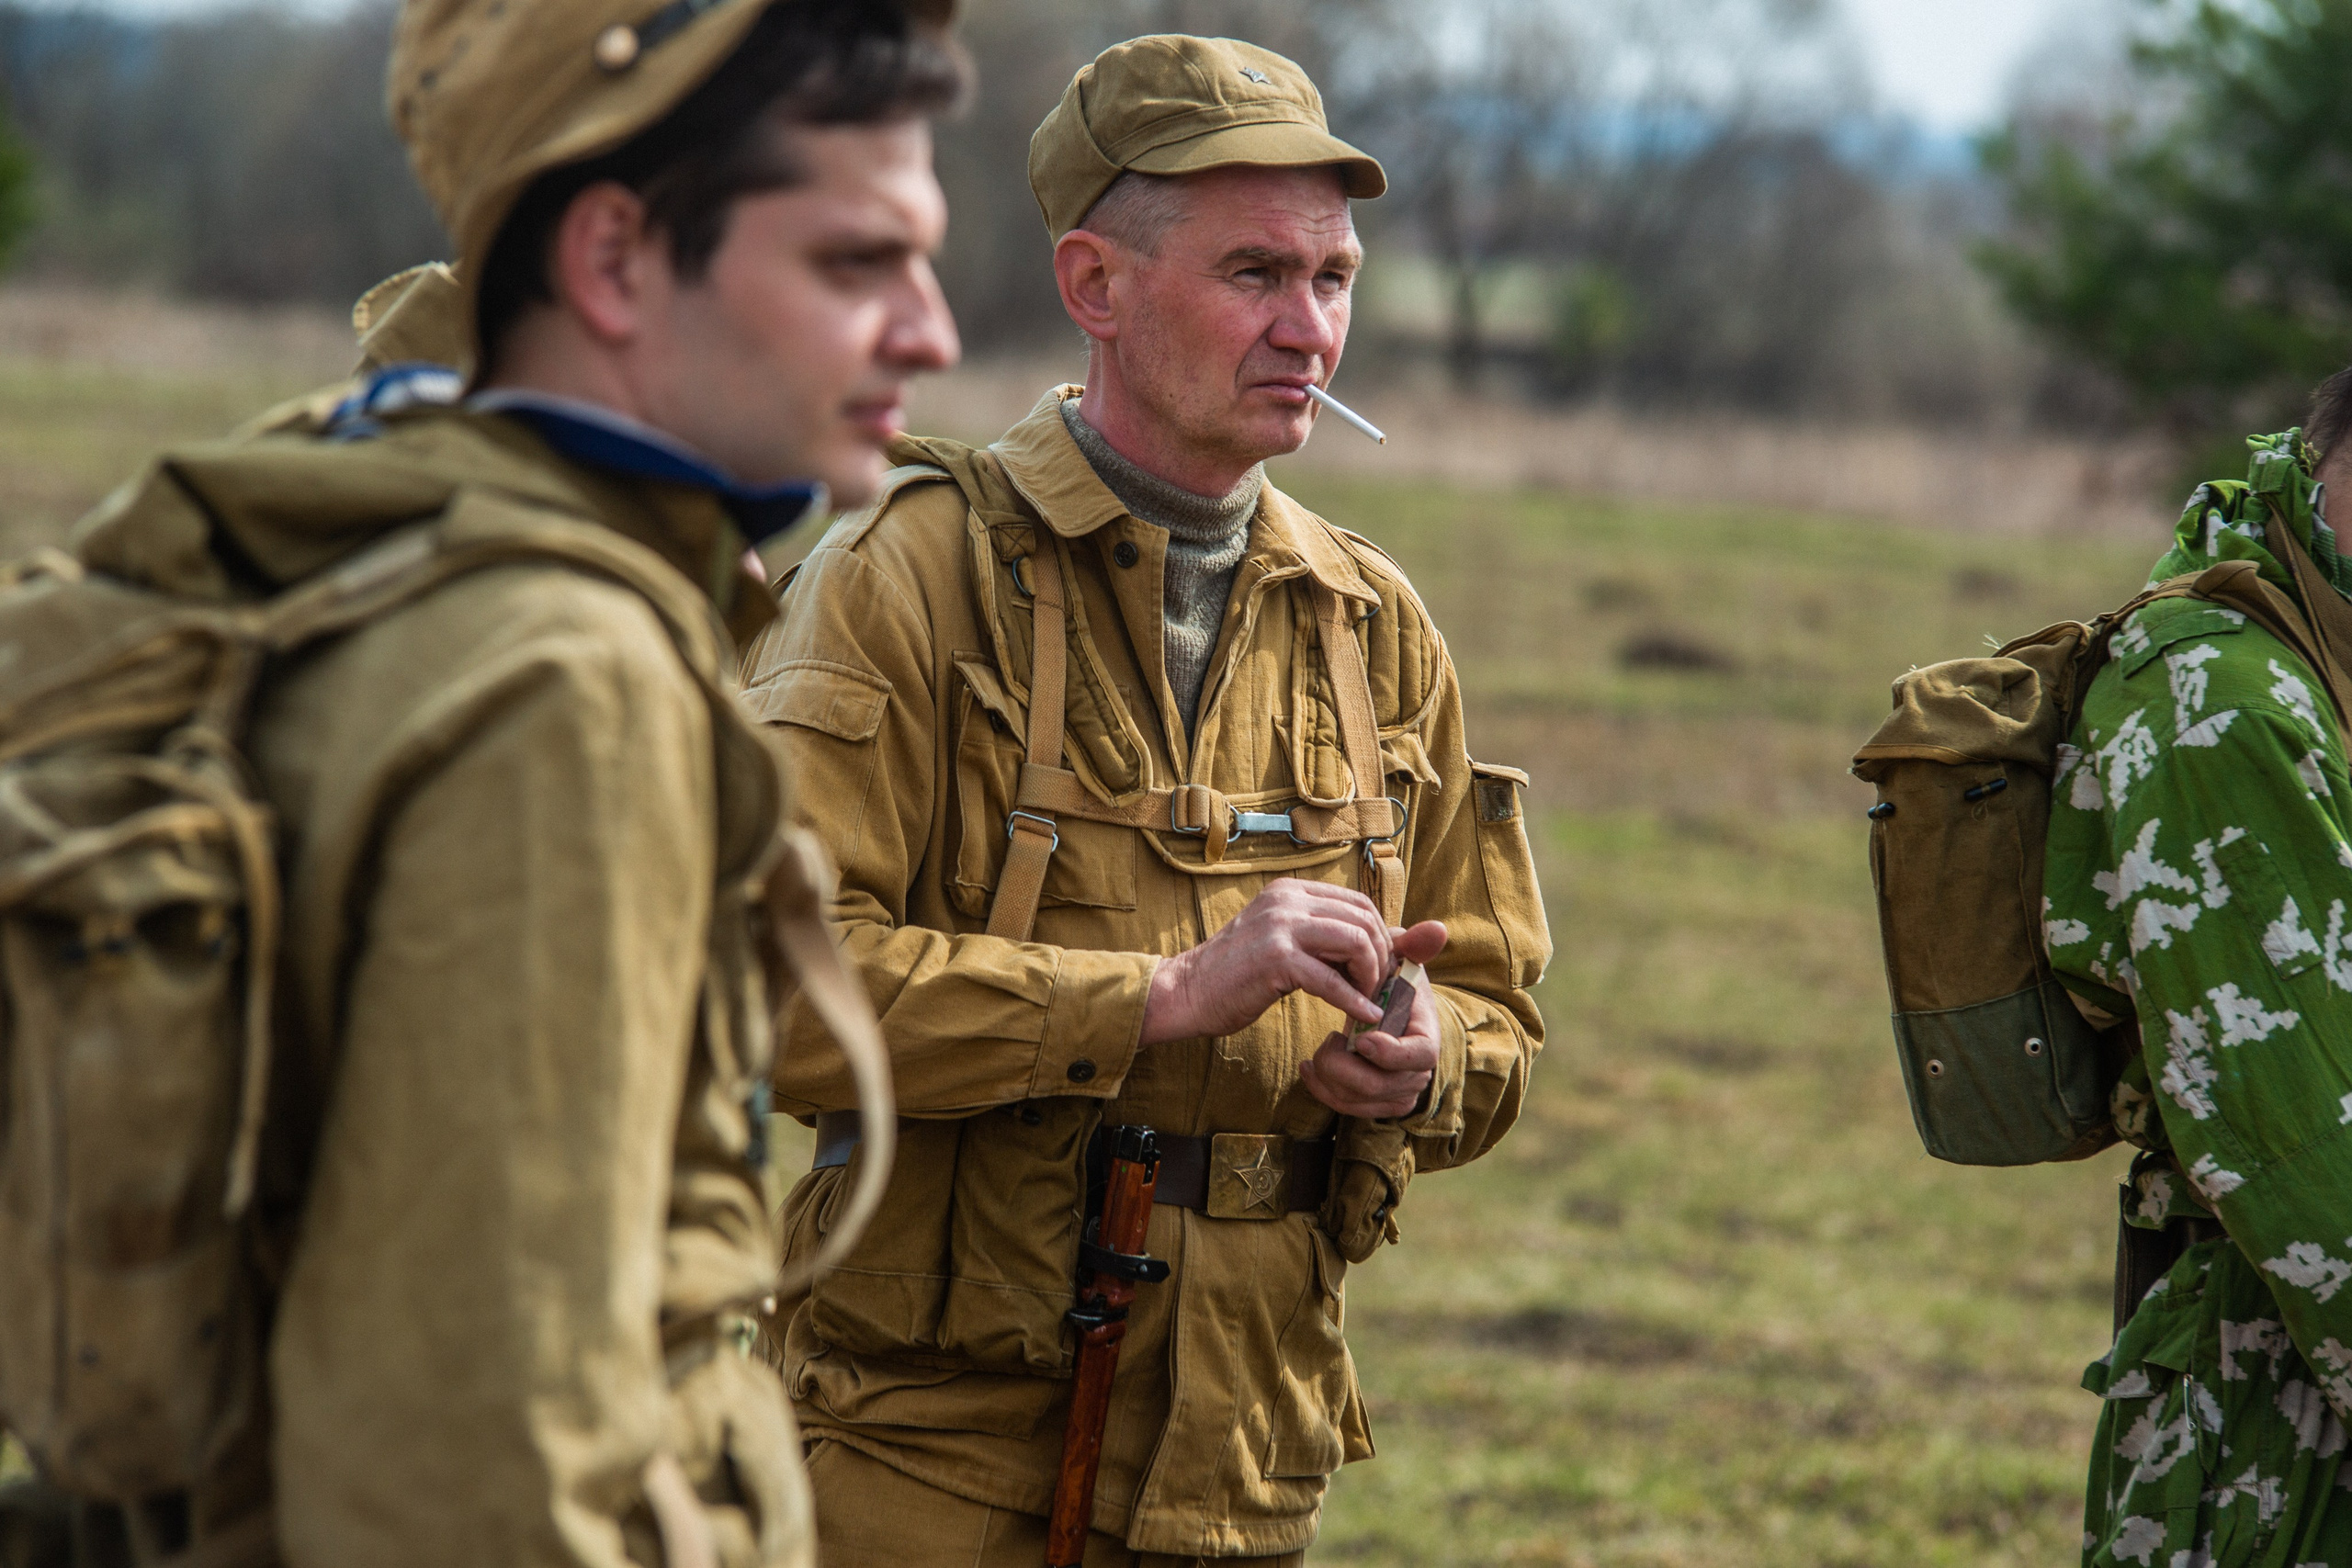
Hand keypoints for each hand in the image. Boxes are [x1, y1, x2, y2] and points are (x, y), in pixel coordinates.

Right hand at [1141, 880, 1395, 1044]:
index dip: (1381, 937)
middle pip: (1364, 919)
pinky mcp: (1275, 959)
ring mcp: (1280, 925)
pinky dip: (1355, 1001)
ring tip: (1367, 1000)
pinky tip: (1365, 1017)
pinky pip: (1332, 980)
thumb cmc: (1241, 974)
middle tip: (1377, 989)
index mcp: (1291, 890)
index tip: (1380, 970)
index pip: (1360, 903)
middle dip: (1381, 957)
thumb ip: (1334, 938)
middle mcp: (1287, 899)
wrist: (1187, 992)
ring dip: (1371, 977)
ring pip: (1356, 942)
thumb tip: (1397, 940)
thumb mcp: (1289, 944)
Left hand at [1300, 922, 1450, 1118]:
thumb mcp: (1399, 962)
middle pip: (1382, 1086)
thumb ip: (1413, 945)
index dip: (1390, 1052)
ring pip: (1359, 1101)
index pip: (1421, 1056)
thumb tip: (1436, 928)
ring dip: (1331, 1076)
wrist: (1383, 1016)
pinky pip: (1346, 1108)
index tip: (1361, 1039)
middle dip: (1346, 1067)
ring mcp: (1395, 1092)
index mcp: (1426, 1038)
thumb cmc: (1391, 985)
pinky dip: (1322, 1090)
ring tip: (1319, 1050)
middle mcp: (1416, 1072)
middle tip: (1329, 1039)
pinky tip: (1308, 1067)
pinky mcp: (1373, 1105)